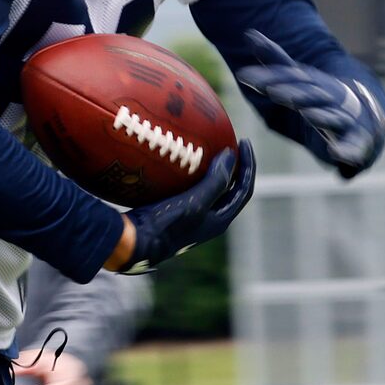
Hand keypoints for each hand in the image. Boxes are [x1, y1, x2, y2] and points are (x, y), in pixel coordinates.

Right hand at [118, 143, 255, 274]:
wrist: (136, 242)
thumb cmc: (167, 224)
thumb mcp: (195, 201)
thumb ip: (216, 180)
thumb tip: (231, 155)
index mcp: (220, 219)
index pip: (244, 189)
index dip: (248, 165)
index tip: (243, 142)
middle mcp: (211, 220)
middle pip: (231, 189)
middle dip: (235, 166)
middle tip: (232, 143)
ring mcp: (194, 217)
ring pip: (213, 190)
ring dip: (216, 170)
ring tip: (213, 149)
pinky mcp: (178, 213)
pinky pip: (194, 190)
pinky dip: (197, 175)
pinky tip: (186, 164)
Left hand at [235, 31, 384, 179]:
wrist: (368, 119)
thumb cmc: (324, 98)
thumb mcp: (299, 79)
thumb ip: (275, 60)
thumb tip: (249, 33)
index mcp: (315, 84)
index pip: (291, 78)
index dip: (270, 77)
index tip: (244, 76)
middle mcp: (331, 98)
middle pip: (311, 94)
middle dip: (293, 92)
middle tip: (273, 91)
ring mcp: (345, 120)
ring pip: (333, 117)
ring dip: (322, 116)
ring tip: (308, 114)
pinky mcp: (357, 142)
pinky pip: (353, 148)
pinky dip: (346, 151)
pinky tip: (336, 154)